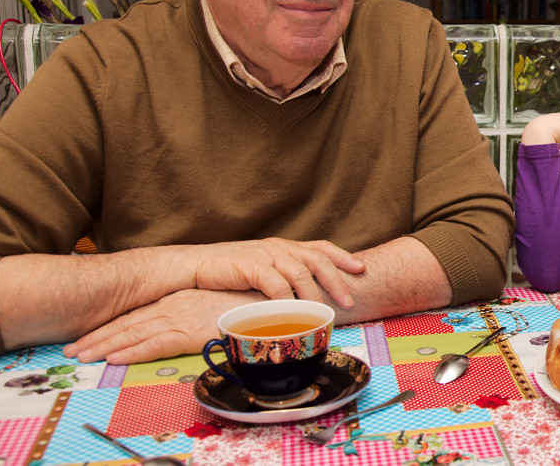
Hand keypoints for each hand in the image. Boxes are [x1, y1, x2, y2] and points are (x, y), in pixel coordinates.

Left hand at [63, 289, 264, 364]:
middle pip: (128, 323)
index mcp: (180, 298)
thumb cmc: (250, 304)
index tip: (92, 336)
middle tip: (72, 349)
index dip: (113, 326)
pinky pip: (153, 344)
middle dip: (98, 336)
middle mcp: (174, 305)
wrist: (269, 299)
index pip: (139, 314)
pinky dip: (130, 352)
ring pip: (133, 334)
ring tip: (80, 356)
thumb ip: (200, 314)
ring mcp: (179, 318)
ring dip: (104, 345)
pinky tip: (112, 359)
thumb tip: (190, 324)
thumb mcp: (219, 305)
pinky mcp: (187, 332)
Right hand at [187, 237, 365, 307]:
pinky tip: (294, 313)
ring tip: (325, 312)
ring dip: (316, 294)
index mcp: (286, 246)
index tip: (361, 268)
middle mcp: (280, 248)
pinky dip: (288, 300)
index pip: (321, 247)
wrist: (197, 265)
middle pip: (318, 260)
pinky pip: (276, 284)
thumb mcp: (263, 268)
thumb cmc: (231, 270)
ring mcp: (267, 255)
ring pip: (301, 273)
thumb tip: (305, 296)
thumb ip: (283, 276)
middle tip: (348, 300)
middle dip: (337, 280)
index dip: (343, 257)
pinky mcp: (252, 267)